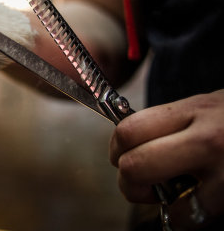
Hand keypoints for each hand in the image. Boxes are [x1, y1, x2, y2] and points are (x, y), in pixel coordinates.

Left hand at [109, 91, 223, 224]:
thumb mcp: (206, 106)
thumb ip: (171, 123)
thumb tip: (128, 142)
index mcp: (193, 111)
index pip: (128, 130)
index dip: (115, 149)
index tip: (120, 155)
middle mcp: (207, 139)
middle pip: (135, 166)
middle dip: (130, 181)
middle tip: (141, 183)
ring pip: (168, 203)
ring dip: (163, 206)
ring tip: (173, 196)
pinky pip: (196, 218)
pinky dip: (188, 217)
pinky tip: (197, 204)